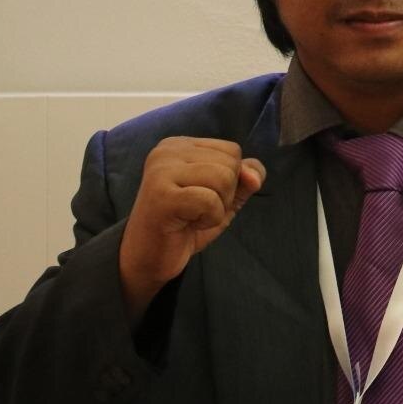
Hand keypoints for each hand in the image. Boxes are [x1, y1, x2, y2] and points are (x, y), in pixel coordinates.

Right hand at [117, 137, 264, 321]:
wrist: (148, 258)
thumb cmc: (186, 224)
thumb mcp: (224, 197)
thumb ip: (245, 179)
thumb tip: (254, 177)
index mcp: (180, 145)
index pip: (232, 150)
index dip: (230, 180)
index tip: (200, 196)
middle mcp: (167, 150)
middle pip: (230, 162)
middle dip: (224, 194)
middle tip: (194, 210)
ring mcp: (161, 170)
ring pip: (224, 178)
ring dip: (217, 207)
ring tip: (191, 215)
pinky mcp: (161, 195)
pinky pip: (210, 201)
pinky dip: (209, 219)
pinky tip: (186, 224)